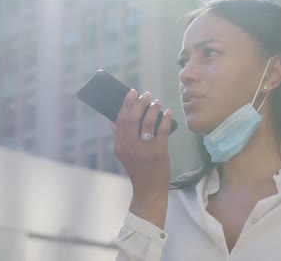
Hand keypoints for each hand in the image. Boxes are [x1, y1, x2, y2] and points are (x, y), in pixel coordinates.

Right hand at [111, 89, 172, 226]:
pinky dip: (165, 119)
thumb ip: (119, 137)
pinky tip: (168, 112)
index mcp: (119, 145)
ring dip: (153, 108)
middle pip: (133, 118)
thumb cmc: (138, 169)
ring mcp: (144, 149)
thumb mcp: (124, 154)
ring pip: (147, 122)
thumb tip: (112, 119)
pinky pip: (162, 130)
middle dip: (140, 103)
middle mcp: (130, 146)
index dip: (126, 104)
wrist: (149, 189)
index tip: (132, 92)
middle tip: (146, 94)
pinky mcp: (159, 151)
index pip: (121, 119)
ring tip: (157, 101)